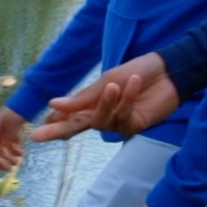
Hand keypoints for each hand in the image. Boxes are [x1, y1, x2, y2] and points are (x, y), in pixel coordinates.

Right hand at [0, 106, 27, 170]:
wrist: (23, 102)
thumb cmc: (17, 110)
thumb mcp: (13, 120)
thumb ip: (12, 133)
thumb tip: (12, 144)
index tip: (4, 166)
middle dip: (1, 161)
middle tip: (11, 168)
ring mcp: (1, 135)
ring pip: (1, 151)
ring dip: (8, 158)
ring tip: (19, 162)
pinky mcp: (8, 136)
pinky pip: (9, 147)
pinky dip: (14, 152)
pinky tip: (22, 153)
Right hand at [30, 53, 178, 141]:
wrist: (169, 69)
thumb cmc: (139, 71)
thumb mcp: (109, 79)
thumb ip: (84, 96)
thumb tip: (52, 103)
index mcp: (94, 102)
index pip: (69, 116)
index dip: (54, 122)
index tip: (36, 127)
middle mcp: (103, 115)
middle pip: (76, 127)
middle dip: (57, 130)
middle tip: (37, 136)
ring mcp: (118, 122)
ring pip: (101, 121)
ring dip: (108, 102)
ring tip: (116, 85)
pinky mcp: (134, 125)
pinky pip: (122, 117)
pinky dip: (127, 100)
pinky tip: (134, 84)